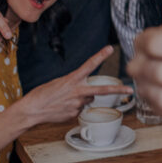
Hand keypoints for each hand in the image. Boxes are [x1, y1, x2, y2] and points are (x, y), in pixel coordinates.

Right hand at [14, 46, 131, 124]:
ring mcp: (77, 104)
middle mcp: (77, 91)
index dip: (100, 56)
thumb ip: (76, 87)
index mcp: (72, 79)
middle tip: (130, 90)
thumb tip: (89, 97)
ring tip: (64, 100)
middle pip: (102, 90)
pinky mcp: (75, 113)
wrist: (31, 110)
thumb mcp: (59, 84)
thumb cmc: (42, 95)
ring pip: (87, 100)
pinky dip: (73, 108)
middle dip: (118, 90)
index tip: (110, 49)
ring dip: (80, 99)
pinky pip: (79, 109)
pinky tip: (62, 108)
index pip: (89, 64)